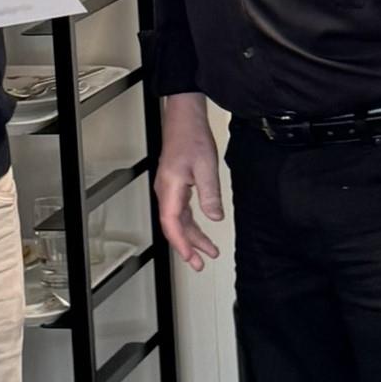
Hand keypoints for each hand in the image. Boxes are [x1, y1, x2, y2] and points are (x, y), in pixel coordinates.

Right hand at [156, 94, 222, 271]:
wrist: (184, 117)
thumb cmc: (191, 136)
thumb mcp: (207, 167)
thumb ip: (210, 195)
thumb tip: (215, 217)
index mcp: (170, 189)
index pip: (172, 225)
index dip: (182, 244)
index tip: (192, 258)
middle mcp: (165, 191)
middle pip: (174, 227)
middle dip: (188, 247)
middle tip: (200, 264)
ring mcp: (168, 188)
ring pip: (177, 220)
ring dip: (191, 236)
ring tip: (207, 250)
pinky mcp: (174, 184)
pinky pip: (180, 211)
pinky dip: (190, 223)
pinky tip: (201, 229)